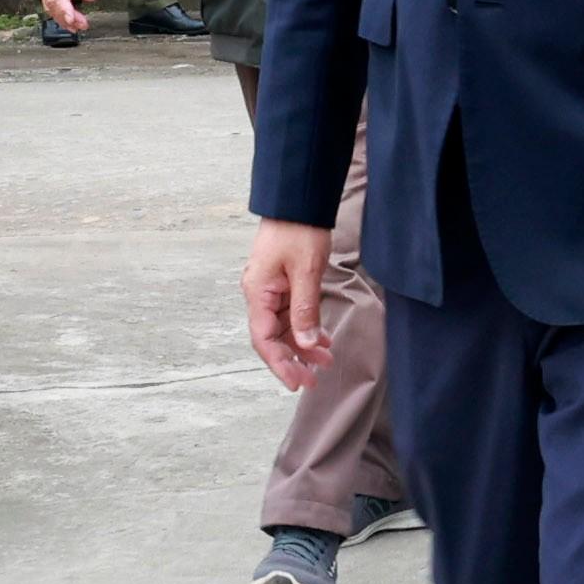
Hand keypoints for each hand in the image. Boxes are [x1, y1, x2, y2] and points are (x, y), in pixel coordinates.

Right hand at [33, 0, 99, 31]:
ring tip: (79, 25)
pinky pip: (50, 3)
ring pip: (49, 5)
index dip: (64, 7)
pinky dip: (59, 14)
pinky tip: (70, 21)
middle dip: (66, 16)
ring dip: (63, 18)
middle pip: (52, 1)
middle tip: (82, 25)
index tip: (72, 19)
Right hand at [246, 218, 336, 389]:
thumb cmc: (299, 230)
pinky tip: (323, 338)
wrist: (299, 200)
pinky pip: (290, 314)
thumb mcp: (306, 272)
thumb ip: (305, 310)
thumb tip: (305, 344)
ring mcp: (269, 290)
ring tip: (326, 359)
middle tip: (313, 379)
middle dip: (292, 359)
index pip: (264, 339)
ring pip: (283, 328)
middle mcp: (259, 294)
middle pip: (271, 338)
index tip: (298, 382)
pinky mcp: (281, 284)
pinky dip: (306, 328)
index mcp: (258, 292)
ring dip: (302, 345)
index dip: (280, 364)